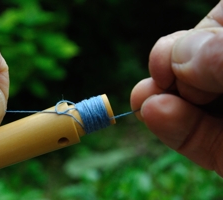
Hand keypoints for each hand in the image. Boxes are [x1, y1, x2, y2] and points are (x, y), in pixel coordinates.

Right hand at [130, 1, 222, 175]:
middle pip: (193, 66)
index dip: (194, 35)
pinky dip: (171, 129)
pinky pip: (195, 140)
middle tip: (166, 79)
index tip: (181, 50)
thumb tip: (180, 56)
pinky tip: (152, 114)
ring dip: (158, 99)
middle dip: (170, 69)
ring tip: (144, 99)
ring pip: (187, 104)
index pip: (216, 28)